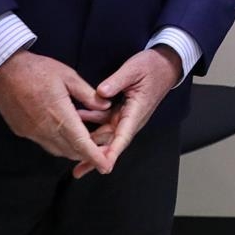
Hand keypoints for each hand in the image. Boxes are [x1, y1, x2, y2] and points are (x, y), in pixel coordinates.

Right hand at [0, 50, 113, 174]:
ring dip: (74, 151)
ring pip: (58, 150)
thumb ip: (88, 95)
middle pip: (71, 151)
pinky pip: (45, 144)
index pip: (80, 143)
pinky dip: (59, 144)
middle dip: (88, 155)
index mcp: (59, 115)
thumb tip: (106, 107)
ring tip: (88, 142)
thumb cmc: (37, 70)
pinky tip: (66, 134)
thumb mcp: (69, 76)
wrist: (2, 71)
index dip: (95, 157)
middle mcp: (44, 129)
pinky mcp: (22, 131)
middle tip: (103, 149)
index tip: (106, 166)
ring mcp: (31, 132)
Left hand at [76, 46, 183, 176]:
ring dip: (90, 141)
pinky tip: (77, 117)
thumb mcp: (133, 70)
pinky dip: (91, 122)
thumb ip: (116, 81)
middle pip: (112, 142)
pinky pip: (105, 121)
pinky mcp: (122, 111)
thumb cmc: (152, 67)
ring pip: (106, 134)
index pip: (123, 136)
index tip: (103, 166)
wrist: (165, 64)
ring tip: (70, 147)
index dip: (112, 152)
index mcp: (136, 111)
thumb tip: (100, 93)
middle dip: (96, 157)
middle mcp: (131, 118)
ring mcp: (126, 115)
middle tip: (78, 170)